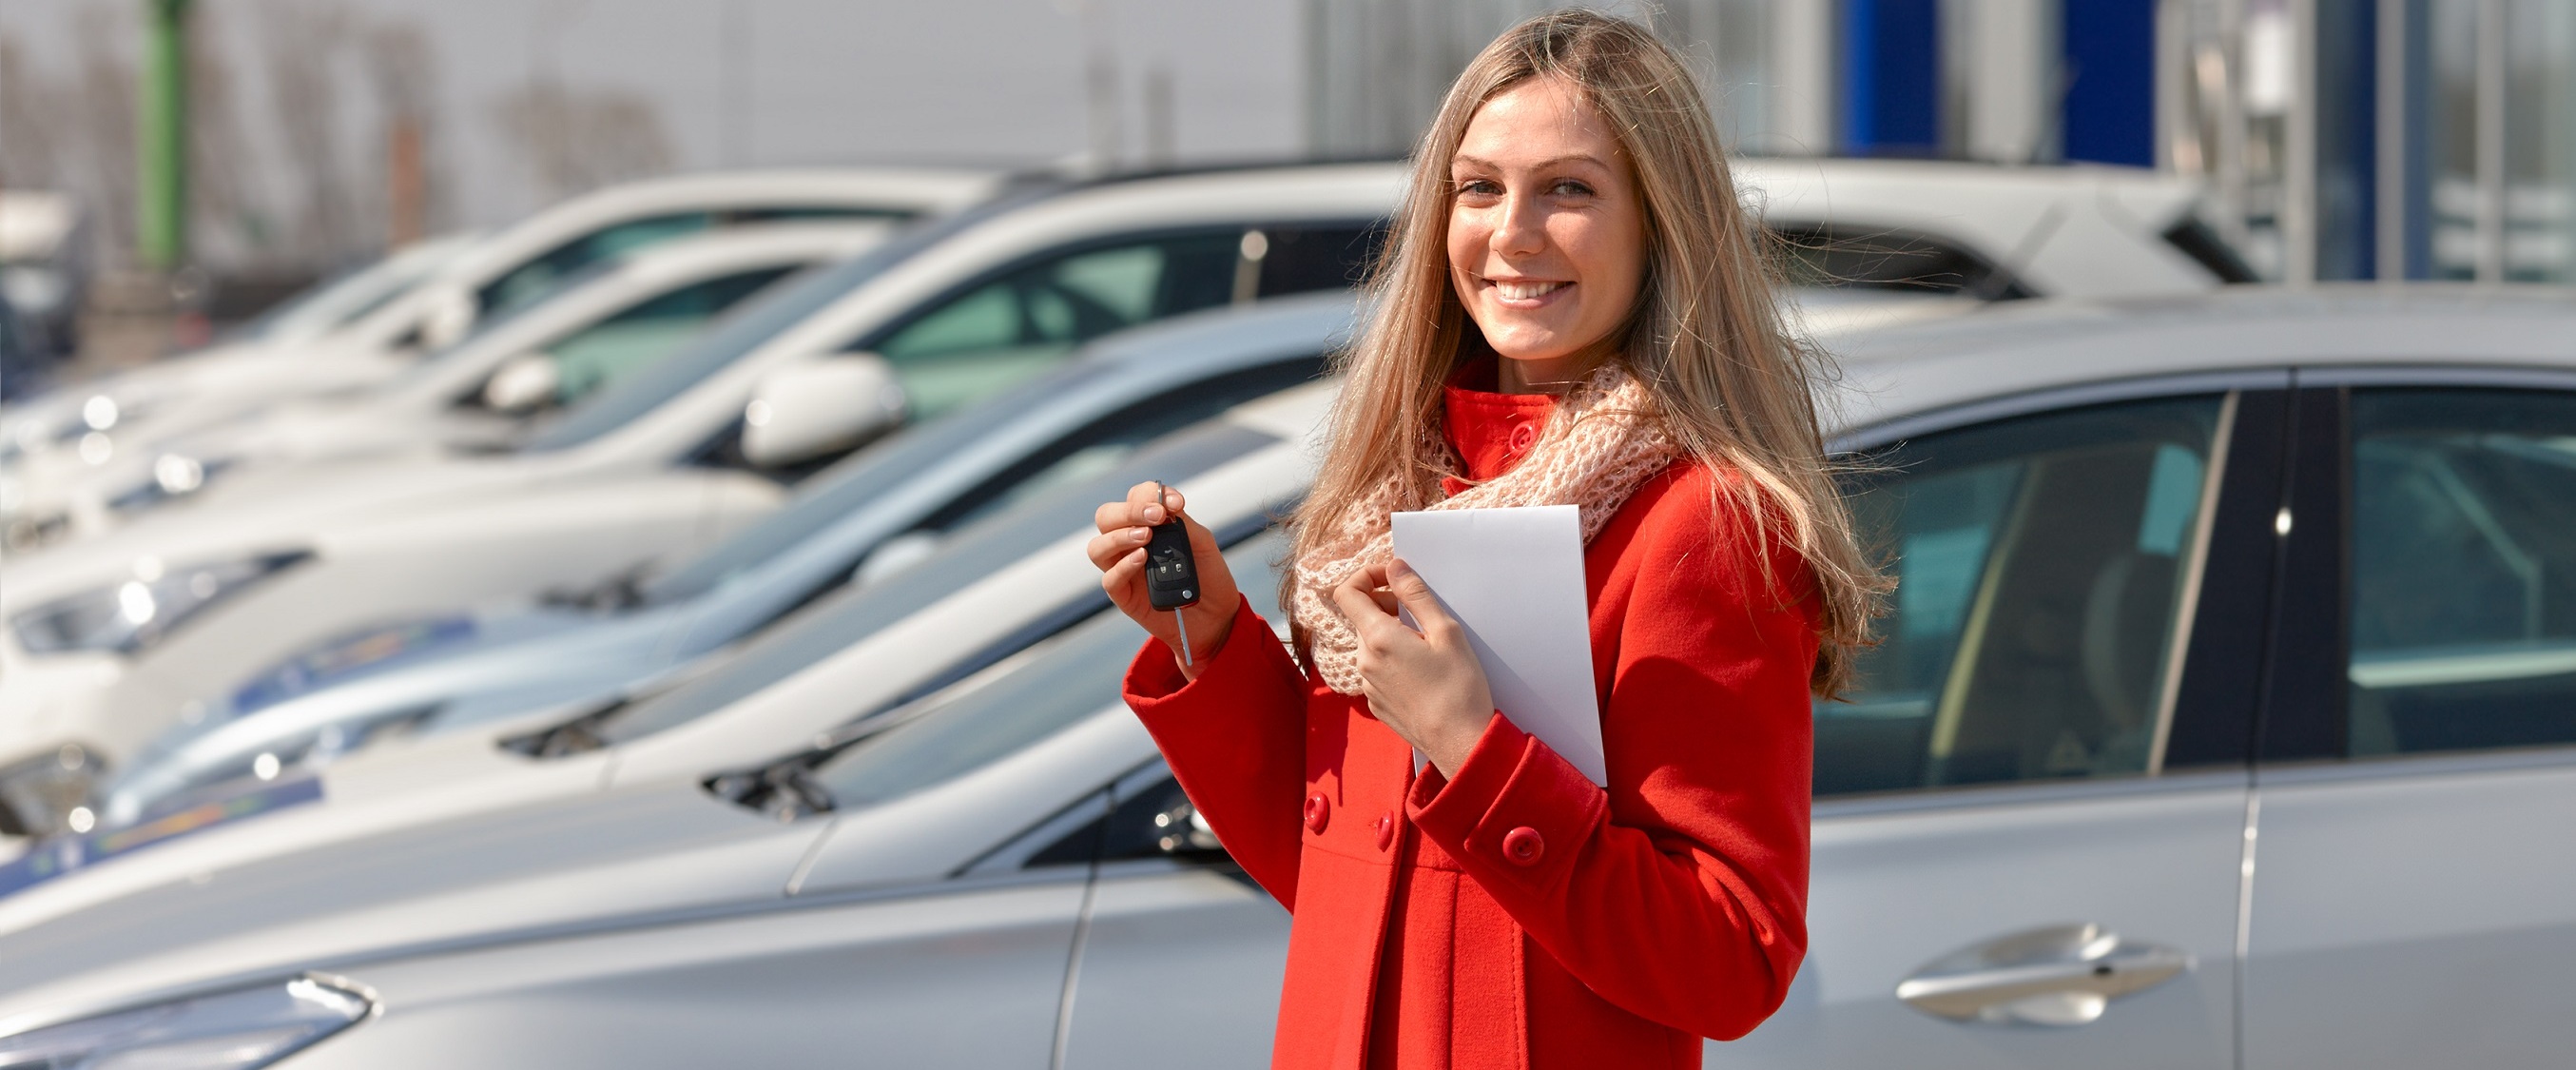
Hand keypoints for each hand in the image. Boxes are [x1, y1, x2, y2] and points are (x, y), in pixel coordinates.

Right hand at [1089, 481, 1241, 678]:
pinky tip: (1143, 558)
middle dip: (1129, 511)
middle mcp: (1129, 542)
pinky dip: (1124, 566)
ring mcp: (1123, 569)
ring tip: (1146, 536)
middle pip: (1106, 517)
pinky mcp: (1123, 596)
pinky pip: (1110, 579)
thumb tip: (1165, 505)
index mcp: (1147, 524)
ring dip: (1120, 536)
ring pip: (1097, 547)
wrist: (1216, 616)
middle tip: (1156, 516)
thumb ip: (1183, 523)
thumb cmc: (1207, 575)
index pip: (1135, 497)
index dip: (1150, 494)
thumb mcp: (1202, 543)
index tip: (1176, 503)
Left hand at [1329, 559, 1494, 777]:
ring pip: (1370, 644)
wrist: (1460, 743)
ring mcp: (1367, 685)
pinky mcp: (1376, 703)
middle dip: (1385, 605)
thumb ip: (1415, 594)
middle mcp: (1364, 662)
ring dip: (1390, 634)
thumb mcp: (1445, 631)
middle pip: (1361, 618)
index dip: (1366, 576)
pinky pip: (1376, 669)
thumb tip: (1394, 566)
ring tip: (1425, 645)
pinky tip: (1422, 671)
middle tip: (1419, 613)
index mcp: (1377, 638)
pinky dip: (1392, 659)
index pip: (1347, 592)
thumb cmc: (1459, 687)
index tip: (1393, 578)